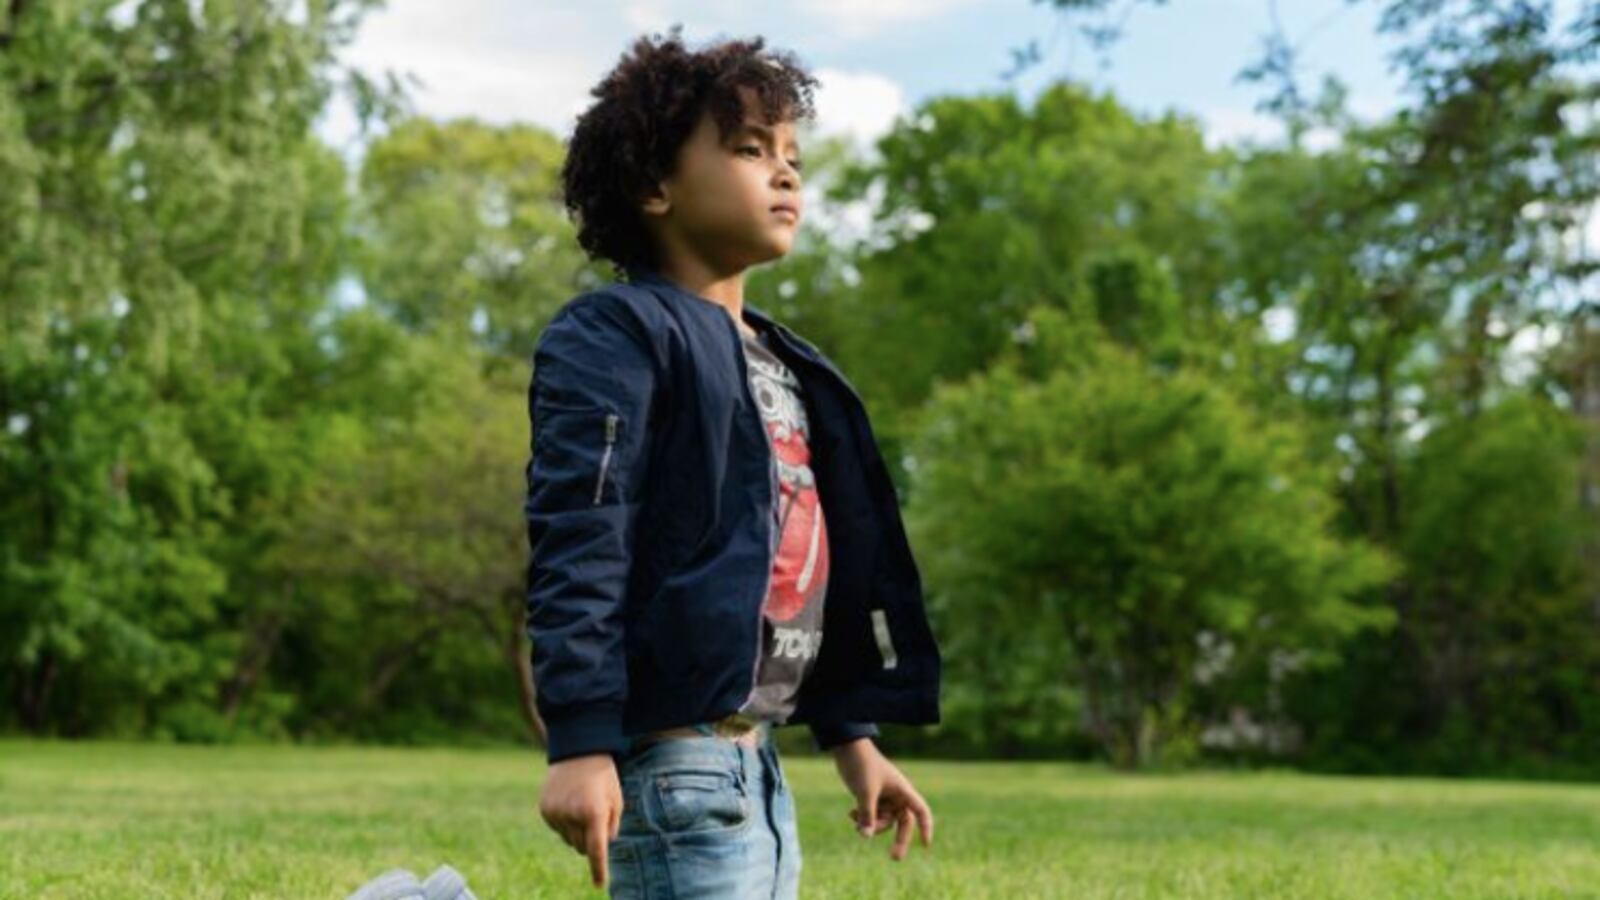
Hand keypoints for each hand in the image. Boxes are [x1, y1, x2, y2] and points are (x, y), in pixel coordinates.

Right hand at [538, 752, 622, 889]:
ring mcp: (556, 812)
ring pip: (568, 840)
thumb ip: (611, 826)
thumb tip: (601, 847)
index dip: (598, 869)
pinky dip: (565, 823)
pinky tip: (570, 803)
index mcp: (594, 812)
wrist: (577, 750)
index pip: (596, 850)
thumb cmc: (603, 775)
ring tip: (582, 806)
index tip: (600, 885)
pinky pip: (557, 829)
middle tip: (595, 818)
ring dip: (577, 832)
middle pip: (581, 847)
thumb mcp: (616, 799)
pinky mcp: (545, 810)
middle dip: (590, 841)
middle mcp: (572, 814)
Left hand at [830, 738, 933, 860]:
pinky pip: (872, 815)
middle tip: (894, 858)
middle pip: (903, 823)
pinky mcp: (872, 797)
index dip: (926, 827)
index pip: (920, 811)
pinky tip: (850, 813)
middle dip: (898, 840)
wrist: (847, 748)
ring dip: (872, 824)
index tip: (925, 844)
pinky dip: (863, 818)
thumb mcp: (864, 792)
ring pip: (885, 821)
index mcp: (902, 790)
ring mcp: (884, 797)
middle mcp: (897, 795)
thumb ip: (867, 815)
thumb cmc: (861, 766)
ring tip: (853, 817)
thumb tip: (866, 836)